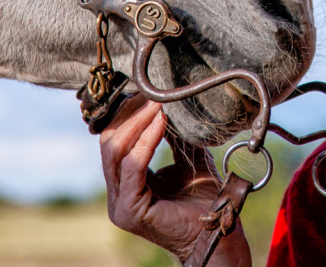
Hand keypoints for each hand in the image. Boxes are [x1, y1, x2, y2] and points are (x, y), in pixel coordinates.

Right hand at [100, 96, 252, 265]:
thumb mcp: (188, 160)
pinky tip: (161, 123)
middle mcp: (117, 195)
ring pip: (116, 151)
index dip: (128, 114)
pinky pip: (133, 166)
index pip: (114, 141)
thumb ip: (176, 137)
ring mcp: (119, 204)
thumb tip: (172, 104)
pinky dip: (147, 140)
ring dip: (138, 123)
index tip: (148, 93)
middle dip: (131, 115)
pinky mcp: (129, 210)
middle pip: (110, 143)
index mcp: (125, 184)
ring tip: (158, 105)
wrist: (215, 232)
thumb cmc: (203, 200)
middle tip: (152, 95)